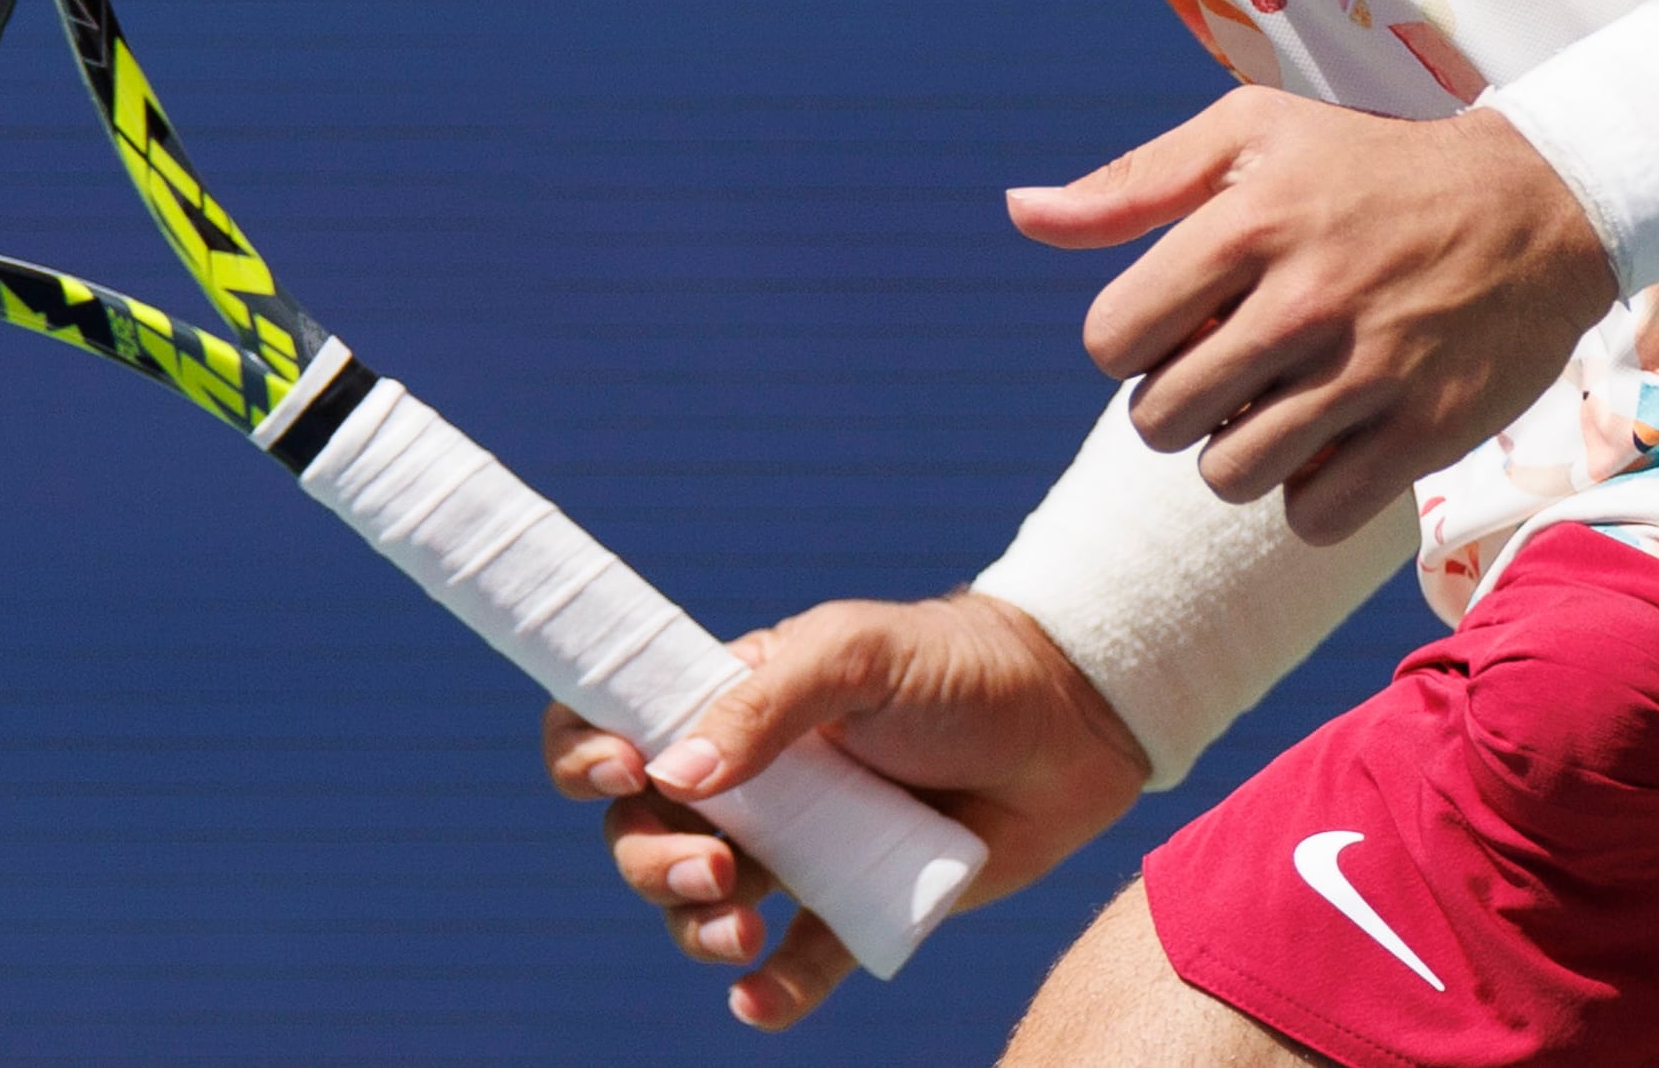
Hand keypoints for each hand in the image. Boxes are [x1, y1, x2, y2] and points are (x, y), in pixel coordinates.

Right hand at [538, 590, 1146, 1031]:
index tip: (621, 771)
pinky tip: (756, 1002)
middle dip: (651, 861)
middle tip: (716, 866)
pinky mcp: (853, 906)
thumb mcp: (856, 656)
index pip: (615, 721)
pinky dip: (765, 993)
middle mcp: (750, 780)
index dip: (587, 753)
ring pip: (702, 908)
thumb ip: (763, 704)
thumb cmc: (956, 668)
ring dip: (695, 930)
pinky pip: (793, 966)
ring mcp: (799, 847)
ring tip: (745, 929)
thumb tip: (670, 771)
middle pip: (643, 834)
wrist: (1071, 727)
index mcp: (729, 703)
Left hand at [1012, 86, 1612, 543]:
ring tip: (1280, 405)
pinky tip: (1332, 442)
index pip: (1110, 339)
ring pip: (1229, 477)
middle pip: (1159, 421)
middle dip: (1178, 405)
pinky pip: (1313, 516)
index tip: (1174, 326)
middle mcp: (1304, 298)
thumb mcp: (1248, 136)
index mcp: (1246, 222)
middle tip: (1228, 370)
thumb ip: (1129, 184)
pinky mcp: (1428, 430)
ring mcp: (1370, 370)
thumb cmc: (1366, 168)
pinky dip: (1309, 496)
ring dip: (1238, 455)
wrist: (1536, 204)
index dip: (1127, 344)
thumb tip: (1019, 212)